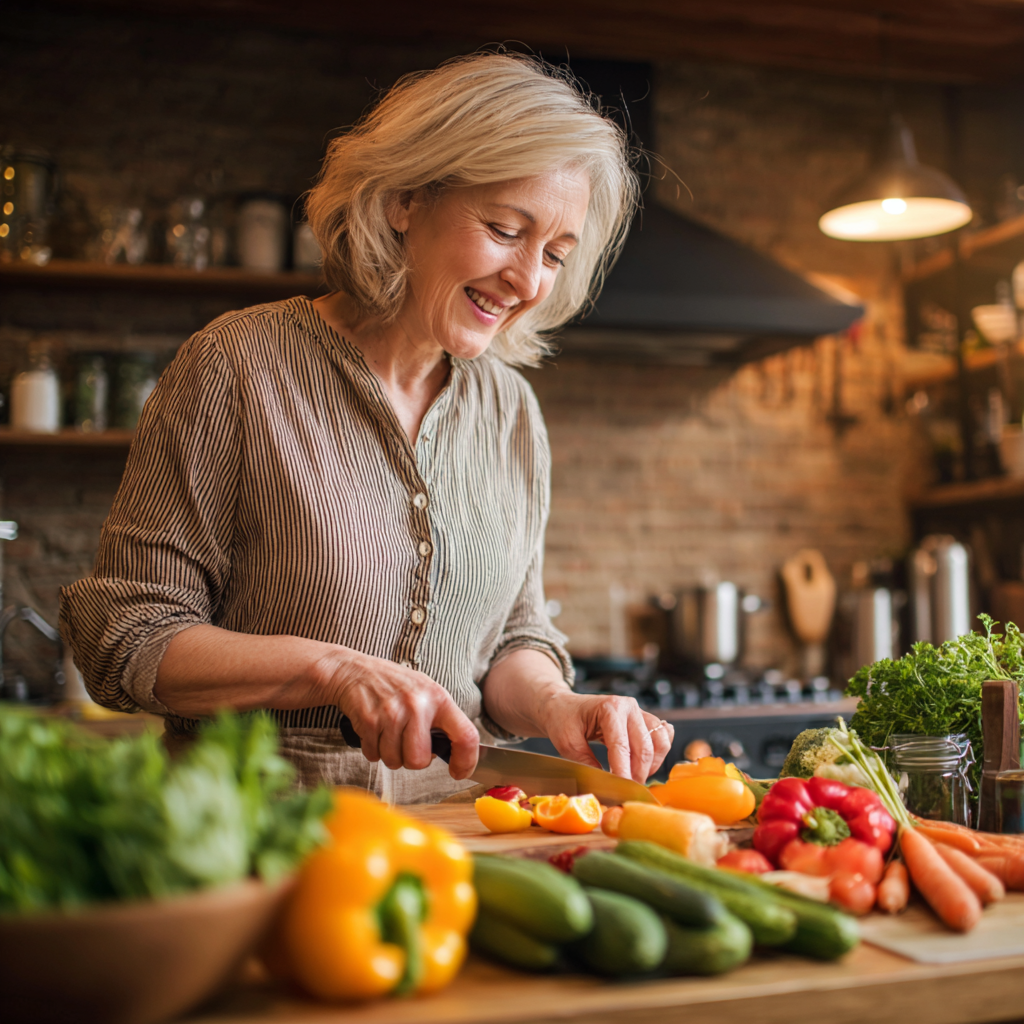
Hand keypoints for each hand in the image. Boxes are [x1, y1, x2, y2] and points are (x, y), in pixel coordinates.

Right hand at [324, 650, 479, 779]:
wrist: (355, 670)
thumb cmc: (395, 685)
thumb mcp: (426, 693)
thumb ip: (441, 721)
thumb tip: (454, 754)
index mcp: (439, 698)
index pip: (466, 735)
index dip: (466, 761)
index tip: (459, 772)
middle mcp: (417, 705)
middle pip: (419, 760)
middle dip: (411, 759)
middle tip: (406, 743)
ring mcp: (392, 712)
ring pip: (395, 761)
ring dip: (390, 754)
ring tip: (388, 732)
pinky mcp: (369, 720)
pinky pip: (374, 755)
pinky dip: (373, 749)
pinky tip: (374, 730)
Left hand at [542, 691, 673, 783]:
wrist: (563, 706)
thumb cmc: (563, 720)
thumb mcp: (566, 742)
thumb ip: (585, 762)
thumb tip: (604, 785)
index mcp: (609, 708)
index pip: (621, 745)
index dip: (622, 771)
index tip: (621, 791)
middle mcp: (629, 707)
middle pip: (644, 747)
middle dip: (637, 773)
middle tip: (625, 791)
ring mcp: (639, 712)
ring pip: (660, 742)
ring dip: (651, 765)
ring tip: (634, 778)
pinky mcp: (643, 719)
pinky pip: (662, 737)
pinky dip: (658, 754)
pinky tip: (644, 765)